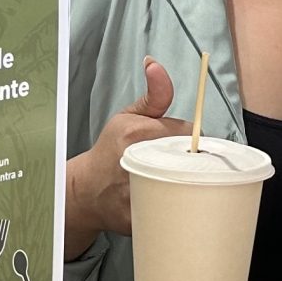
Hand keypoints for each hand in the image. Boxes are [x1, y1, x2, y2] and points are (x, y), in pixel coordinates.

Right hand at [64, 58, 189, 257]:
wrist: (87, 191)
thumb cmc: (110, 150)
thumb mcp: (127, 116)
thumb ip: (154, 94)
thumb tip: (155, 63)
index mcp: (139, 134)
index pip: (192, 134)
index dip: (193, 140)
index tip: (185, 146)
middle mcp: (139, 162)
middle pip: (195, 161)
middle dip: (194, 163)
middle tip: (181, 166)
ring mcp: (140, 193)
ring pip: (190, 187)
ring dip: (191, 185)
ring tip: (177, 183)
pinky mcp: (143, 217)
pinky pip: (178, 210)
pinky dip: (181, 207)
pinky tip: (170, 202)